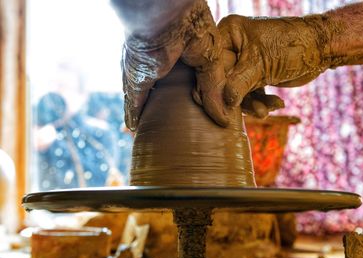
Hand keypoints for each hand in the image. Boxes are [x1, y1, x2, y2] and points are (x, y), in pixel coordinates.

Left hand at [120, 0, 228, 130]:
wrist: (165, 17)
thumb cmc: (191, 29)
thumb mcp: (211, 61)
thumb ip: (213, 89)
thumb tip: (223, 119)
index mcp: (183, 55)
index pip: (188, 80)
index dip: (196, 95)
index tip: (204, 113)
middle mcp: (163, 64)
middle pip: (166, 91)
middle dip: (170, 105)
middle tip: (180, 125)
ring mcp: (147, 72)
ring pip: (148, 98)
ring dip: (150, 112)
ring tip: (158, 129)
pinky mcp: (135, 80)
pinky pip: (132, 102)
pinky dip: (132, 114)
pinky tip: (134, 127)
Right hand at [218, 14, 330, 107]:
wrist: (321, 49)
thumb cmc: (293, 45)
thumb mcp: (262, 64)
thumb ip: (239, 84)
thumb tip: (222, 103)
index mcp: (229, 35)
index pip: (212, 66)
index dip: (213, 91)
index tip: (219, 113)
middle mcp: (232, 48)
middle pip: (221, 82)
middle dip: (236, 100)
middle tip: (244, 115)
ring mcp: (242, 63)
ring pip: (235, 93)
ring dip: (251, 105)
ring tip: (265, 111)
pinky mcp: (252, 76)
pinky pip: (248, 95)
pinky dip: (261, 103)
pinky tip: (276, 104)